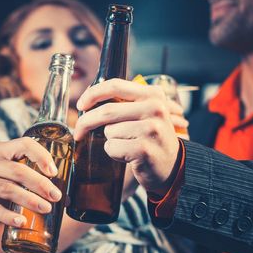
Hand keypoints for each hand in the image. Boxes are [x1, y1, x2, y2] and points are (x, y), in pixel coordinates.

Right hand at [0, 137, 61, 226]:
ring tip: (46, 209)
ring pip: (8, 189)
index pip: (23, 144)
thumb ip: (30, 180)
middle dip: (40, 184)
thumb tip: (68, 197)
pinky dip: (9, 216)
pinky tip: (22, 221)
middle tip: (57, 196)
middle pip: (18, 171)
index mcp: (0, 151)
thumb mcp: (6, 176)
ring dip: (30, 200)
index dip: (41, 156)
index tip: (54, 171)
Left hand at [74, 79, 185, 195]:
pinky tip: (128, 156)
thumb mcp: (144, 114)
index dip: (92, 94)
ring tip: (127, 145)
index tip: (80, 105)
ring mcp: (151, 129)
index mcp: (153, 95)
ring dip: (110, 141)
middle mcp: (155, 108)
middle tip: (78, 132)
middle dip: (86, 123)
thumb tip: (87, 97)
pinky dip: (114, 153)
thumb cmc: (151, 139)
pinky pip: (112, 147)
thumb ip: (123, 103)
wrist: (174, 166)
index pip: (115, 85)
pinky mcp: (144, 149)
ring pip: (108, 131)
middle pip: (106, 111)